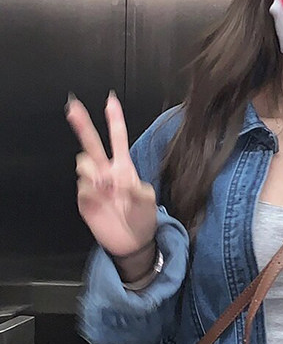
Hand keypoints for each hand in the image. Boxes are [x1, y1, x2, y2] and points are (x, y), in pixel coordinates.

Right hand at [66, 92, 156, 259]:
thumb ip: (137, 188)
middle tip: (73, 107)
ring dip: (94, 171)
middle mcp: (106, 172)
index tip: (111, 100)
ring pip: (84, 163)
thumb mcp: (148, 201)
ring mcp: (94, 185)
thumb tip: (117, 180)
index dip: (114, 120)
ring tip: (107, 187)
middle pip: (91, 144)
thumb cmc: (143, 218)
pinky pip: (82, 186)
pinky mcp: (85, 199)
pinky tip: (101, 199)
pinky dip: (91, 190)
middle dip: (82, 124)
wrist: (133, 242)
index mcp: (123, 168)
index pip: (117, 139)